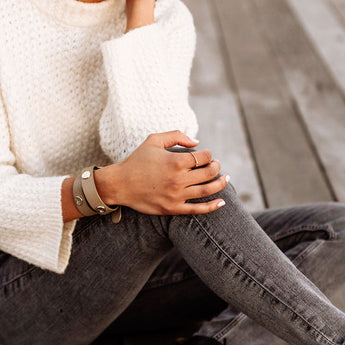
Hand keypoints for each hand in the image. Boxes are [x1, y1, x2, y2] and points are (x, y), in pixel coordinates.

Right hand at [96, 132, 228, 214]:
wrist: (119, 184)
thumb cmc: (137, 160)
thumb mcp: (154, 140)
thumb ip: (176, 135)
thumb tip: (197, 142)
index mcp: (175, 161)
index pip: (204, 157)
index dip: (209, 155)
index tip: (207, 155)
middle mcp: (178, 179)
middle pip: (209, 173)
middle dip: (216, 167)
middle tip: (217, 165)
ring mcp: (176, 196)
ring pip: (207, 191)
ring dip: (220, 184)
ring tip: (225, 179)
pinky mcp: (173, 208)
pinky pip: (197, 209)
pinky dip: (212, 206)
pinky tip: (222, 202)